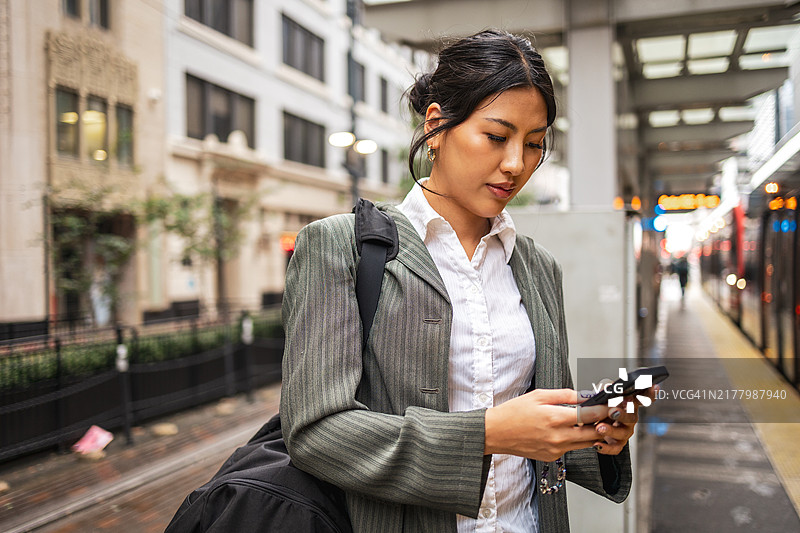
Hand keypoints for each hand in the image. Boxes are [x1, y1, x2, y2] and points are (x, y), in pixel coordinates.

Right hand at [485, 388, 611, 461]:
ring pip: (586, 443)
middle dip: (605, 423)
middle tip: (610, 414)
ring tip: (594, 421)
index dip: (604, 409)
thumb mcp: (539, 395)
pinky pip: (572, 448)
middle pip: (594, 433)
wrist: (496, 433)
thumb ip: (565, 395)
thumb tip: (586, 395)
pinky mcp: (552, 456)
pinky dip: (577, 439)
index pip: (590, 415)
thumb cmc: (514, 412)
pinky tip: (572, 430)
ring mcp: (556, 449)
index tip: (611, 404)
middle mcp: (558, 437)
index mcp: (555, 418)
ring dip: (593, 432)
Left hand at [593, 385, 657, 454]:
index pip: (642, 398)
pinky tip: (597, 444)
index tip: (653, 387)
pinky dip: (606, 447)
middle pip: (631, 417)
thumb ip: (605, 388)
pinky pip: (615, 448)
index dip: (649, 394)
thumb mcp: (603, 395)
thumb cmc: (601, 407)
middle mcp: (630, 418)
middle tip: (612, 411)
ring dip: (611, 430)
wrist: (593, 424)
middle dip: (622, 414)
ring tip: (600, 428)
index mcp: (629, 404)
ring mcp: (625, 431)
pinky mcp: (618, 444)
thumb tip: (608, 385)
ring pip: (622, 433)